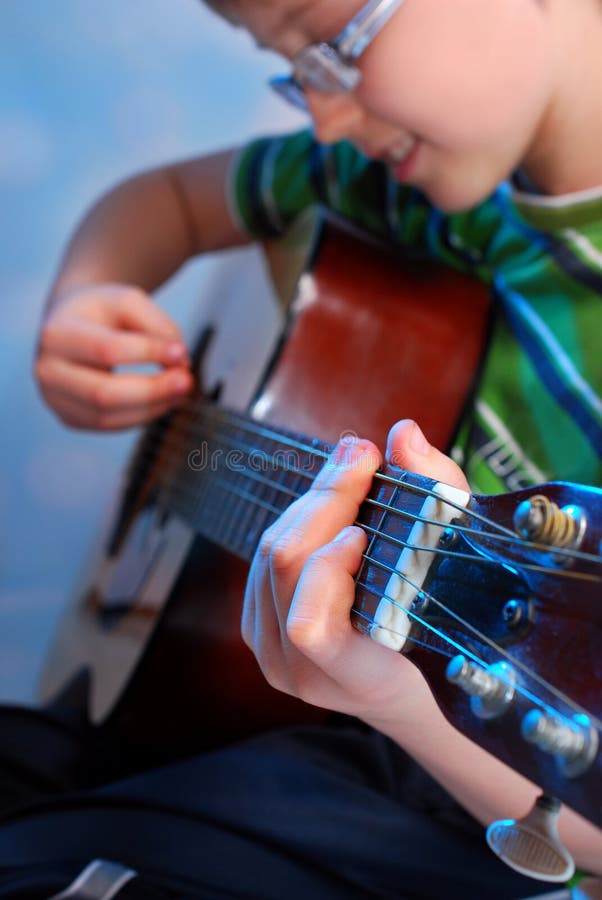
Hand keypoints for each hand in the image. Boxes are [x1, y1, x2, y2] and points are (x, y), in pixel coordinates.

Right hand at [35, 284, 193, 428]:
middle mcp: (47, 370)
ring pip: (106, 417)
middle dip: (152, 391)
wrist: (71, 325)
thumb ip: (158, 326)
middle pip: (102, 393)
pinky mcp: (69, 418)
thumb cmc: (102, 312)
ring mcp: (54, 400)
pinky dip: (141, 416)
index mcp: (56, 334)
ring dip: (152, 408)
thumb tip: (180, 363)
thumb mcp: (128, 302)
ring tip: (181, 391)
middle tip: (187, 381)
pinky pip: (109, 426)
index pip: (107, 350)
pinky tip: (163, 400)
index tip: (181, 352)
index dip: (148, 353)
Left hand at [243, 419, 469, 729]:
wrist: (407, 689)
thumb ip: (437, 498)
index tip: (366, 528)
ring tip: (353, 471)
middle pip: (285, 567)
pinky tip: (331, 503)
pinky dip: (299, 520)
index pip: (311, 626)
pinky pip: (261, 558)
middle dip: (326, 500)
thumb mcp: (458, 572)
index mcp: (358, 678)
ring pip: (268, 555)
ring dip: (312, 504)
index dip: (330, 567)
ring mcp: (270, 652)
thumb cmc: (443, 633)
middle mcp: (302, 672)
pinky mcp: (256, 625)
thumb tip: (403, 435)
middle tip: (364, 455)